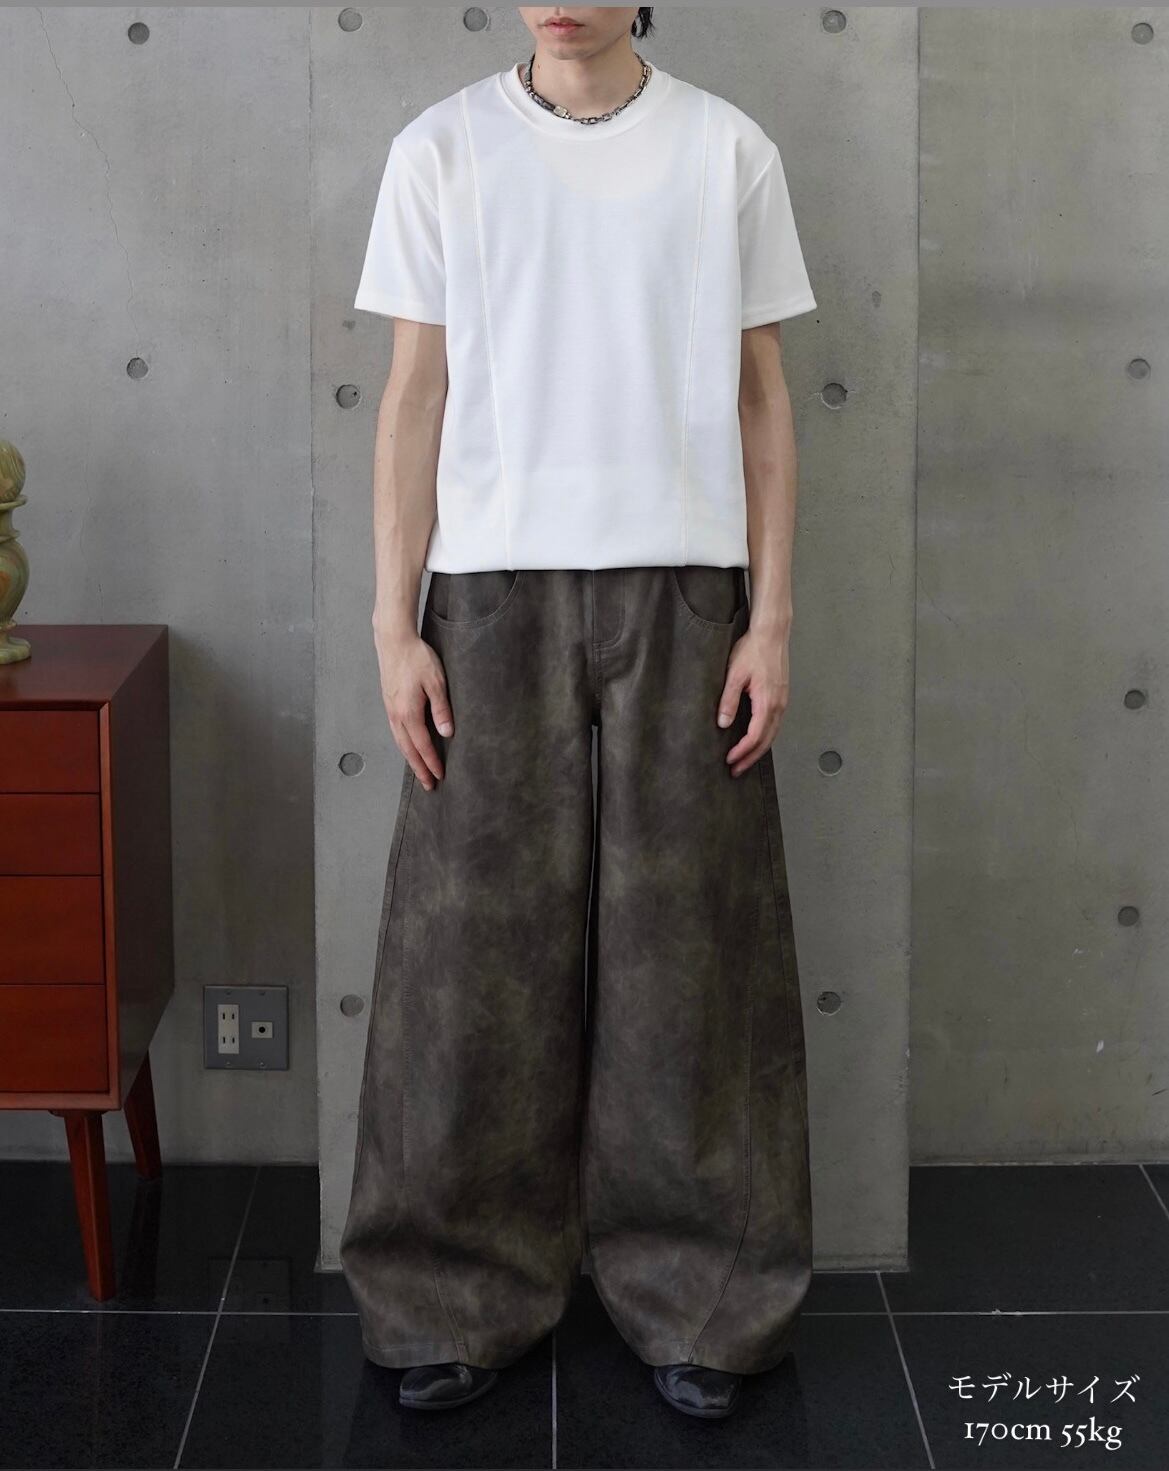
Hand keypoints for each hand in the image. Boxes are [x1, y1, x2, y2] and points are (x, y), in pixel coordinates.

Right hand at [372, 627, 453, 791]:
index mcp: (409, 713)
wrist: (393, 641)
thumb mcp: (436, 682)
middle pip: (408, 750)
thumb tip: (447, 733)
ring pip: (400, 742)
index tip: (439, 776)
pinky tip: (409, 748)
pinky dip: (403, 746)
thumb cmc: (417, 658)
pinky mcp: (388, 704)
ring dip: (410, 759)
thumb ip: (441, 708)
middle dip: (419, 768)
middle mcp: (396, 716)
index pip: (423, 745)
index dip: (432, 762)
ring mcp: (390, 710)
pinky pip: (396, 732)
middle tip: (429, 785)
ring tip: (419, 771)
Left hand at [716, 623, 789, 776]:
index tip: (729, 760)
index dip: (742, 751)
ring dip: (758, 750)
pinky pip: (775, 724)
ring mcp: (783, 702)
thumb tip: (723, 723)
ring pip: (773, 734)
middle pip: (766, 741)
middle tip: (736, 770)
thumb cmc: (753, 650)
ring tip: (744, 760)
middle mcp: (779, 705)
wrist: (771, 634)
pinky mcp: (782, 697)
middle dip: (750, 758)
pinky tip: (755, 740)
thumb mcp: (734, 675)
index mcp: (767, 702)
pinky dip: (765, 738)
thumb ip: (728, 700)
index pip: (755, 736)